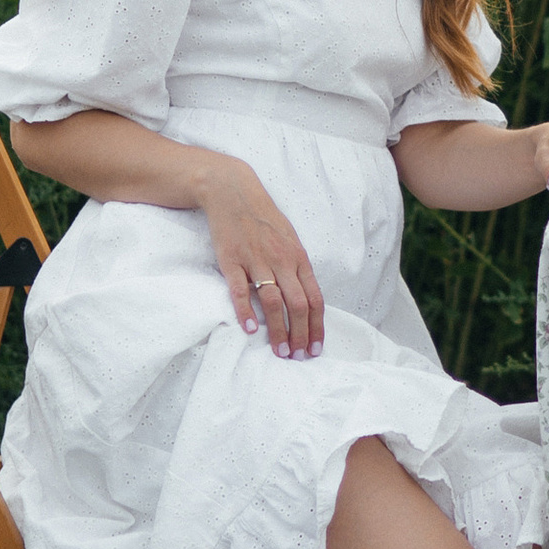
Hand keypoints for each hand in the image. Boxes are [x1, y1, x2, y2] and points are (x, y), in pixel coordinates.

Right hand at [190, 156, 324, 358]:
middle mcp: (281, 261)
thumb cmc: (264, 218)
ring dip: (278, 329)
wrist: (233, 192)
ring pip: (272, 301)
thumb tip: (306, 298)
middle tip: (299, 357)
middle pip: (297, 304)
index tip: (316, 348)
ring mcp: (256, 261)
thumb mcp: (289, 240)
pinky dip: (245, 311)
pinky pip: (240, 290)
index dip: (317, 325)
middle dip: (301, 334)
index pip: (314, 298)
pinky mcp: (231, 260)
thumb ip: (297, 268)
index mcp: (298, 258)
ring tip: (280, 351)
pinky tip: (250, 329)